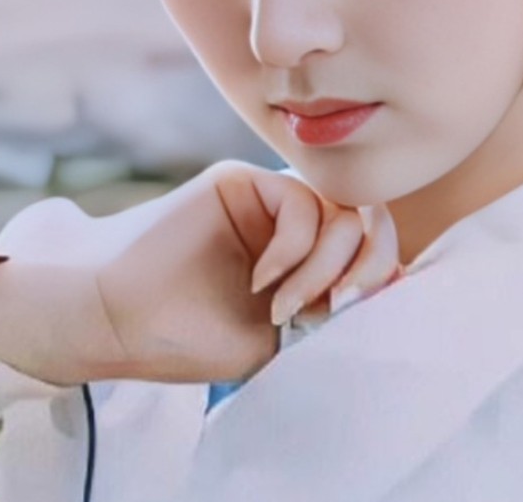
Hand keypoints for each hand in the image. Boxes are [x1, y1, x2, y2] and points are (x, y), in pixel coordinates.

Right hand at [0, 161, 398, 384]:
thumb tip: (402, 288)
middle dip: (365, 269)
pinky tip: (264, 281)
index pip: (370, 253)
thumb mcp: (279, 340)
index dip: (383, 279)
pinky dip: (294, 246)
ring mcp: (266, 201)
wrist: (120, 320)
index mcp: (305, 263)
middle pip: (368, 225)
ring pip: (340, 212)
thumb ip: (330, 313)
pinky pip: (300, 200)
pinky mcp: (242, 181)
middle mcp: (290, 226)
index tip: (356, 316)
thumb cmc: (189, 339)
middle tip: (333, 307)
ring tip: (284, 305)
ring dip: (324, 266)